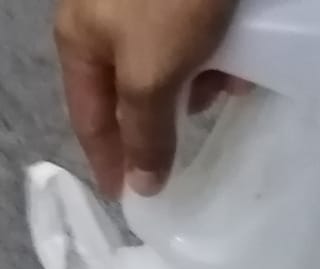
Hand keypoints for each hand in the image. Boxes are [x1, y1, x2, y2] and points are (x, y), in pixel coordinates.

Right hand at [55, 0, 243, 196]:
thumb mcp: (151, 71)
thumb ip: (145, 132)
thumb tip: (142, 186)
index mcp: (80, 40)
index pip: (88, 120)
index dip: (107, 161)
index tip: (125, 199)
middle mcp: (105, 20)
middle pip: (133, 93)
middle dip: (167, 118)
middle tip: (193, 133)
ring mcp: (145, 1)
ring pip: (170, 60)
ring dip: (202, 80)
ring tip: (230, 81)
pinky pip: (197, 32)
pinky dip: (218, 48)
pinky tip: (239, 52)